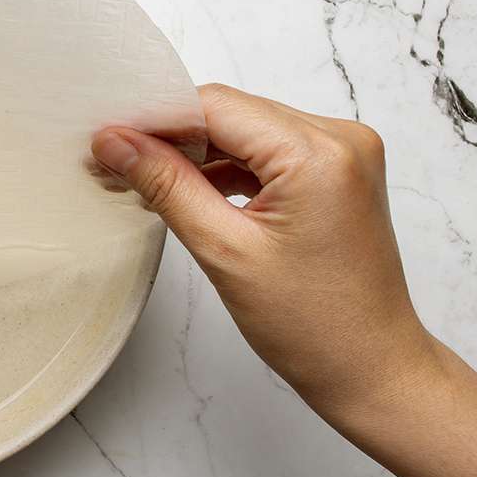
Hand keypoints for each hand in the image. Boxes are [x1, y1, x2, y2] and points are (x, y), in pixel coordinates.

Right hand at [91, 84, 439, 428]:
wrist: (371, 369)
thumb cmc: (313, 326)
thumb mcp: (224, 251)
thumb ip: (166, 185)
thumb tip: (114, 141)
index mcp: (319, 153)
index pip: (215, 107)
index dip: (153, 120)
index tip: (105, 142)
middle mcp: (340, 139)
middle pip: (230, 114)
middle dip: (169, 138)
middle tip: (110, 164)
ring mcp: (343, 154)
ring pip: (246, 132)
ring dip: (194, 155)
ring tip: (140, 183)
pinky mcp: (337, 173)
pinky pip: (268, 152)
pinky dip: (226, 169)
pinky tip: (185, 191)